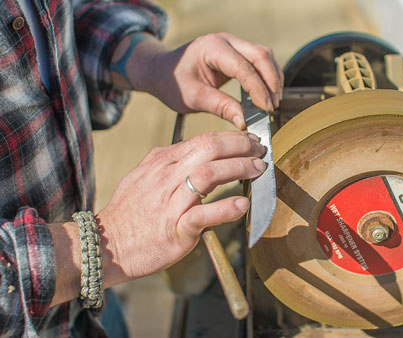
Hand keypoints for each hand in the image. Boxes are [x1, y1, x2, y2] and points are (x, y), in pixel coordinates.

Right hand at [97, 131, 265, 282]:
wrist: (106, 245)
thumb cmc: (128, 212)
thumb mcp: (141, 175)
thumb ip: (165, 161)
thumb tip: (188, 149)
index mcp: (161, 162)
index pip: (203, 140)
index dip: (231, 138)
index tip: (248, 141)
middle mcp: (166, 176)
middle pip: (209, 149)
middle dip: (240, 146)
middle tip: (259, 151)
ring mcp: (171, 202)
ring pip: (209, 175)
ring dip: (239, 169)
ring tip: (258, 169)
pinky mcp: (175, 228)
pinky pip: (202, 214)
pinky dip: (225, 208)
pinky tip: (242, 204)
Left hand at [117, 32, 283, 128]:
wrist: (162, 71)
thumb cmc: (173, 82)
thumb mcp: (194, 98)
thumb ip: (221, 108)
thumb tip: (245, 123)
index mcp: (212, 48)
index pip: (244, 67)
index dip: (258, 89)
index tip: (266, 109)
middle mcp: (226, 41)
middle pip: (261, 55)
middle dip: (271, 82)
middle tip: (273, 107)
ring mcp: (233, 44)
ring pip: (264, 56)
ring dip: (272, 79)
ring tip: (272, 103)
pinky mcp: (236, 53)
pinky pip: (259, 60)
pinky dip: (267, 77)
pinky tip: (267, 94)